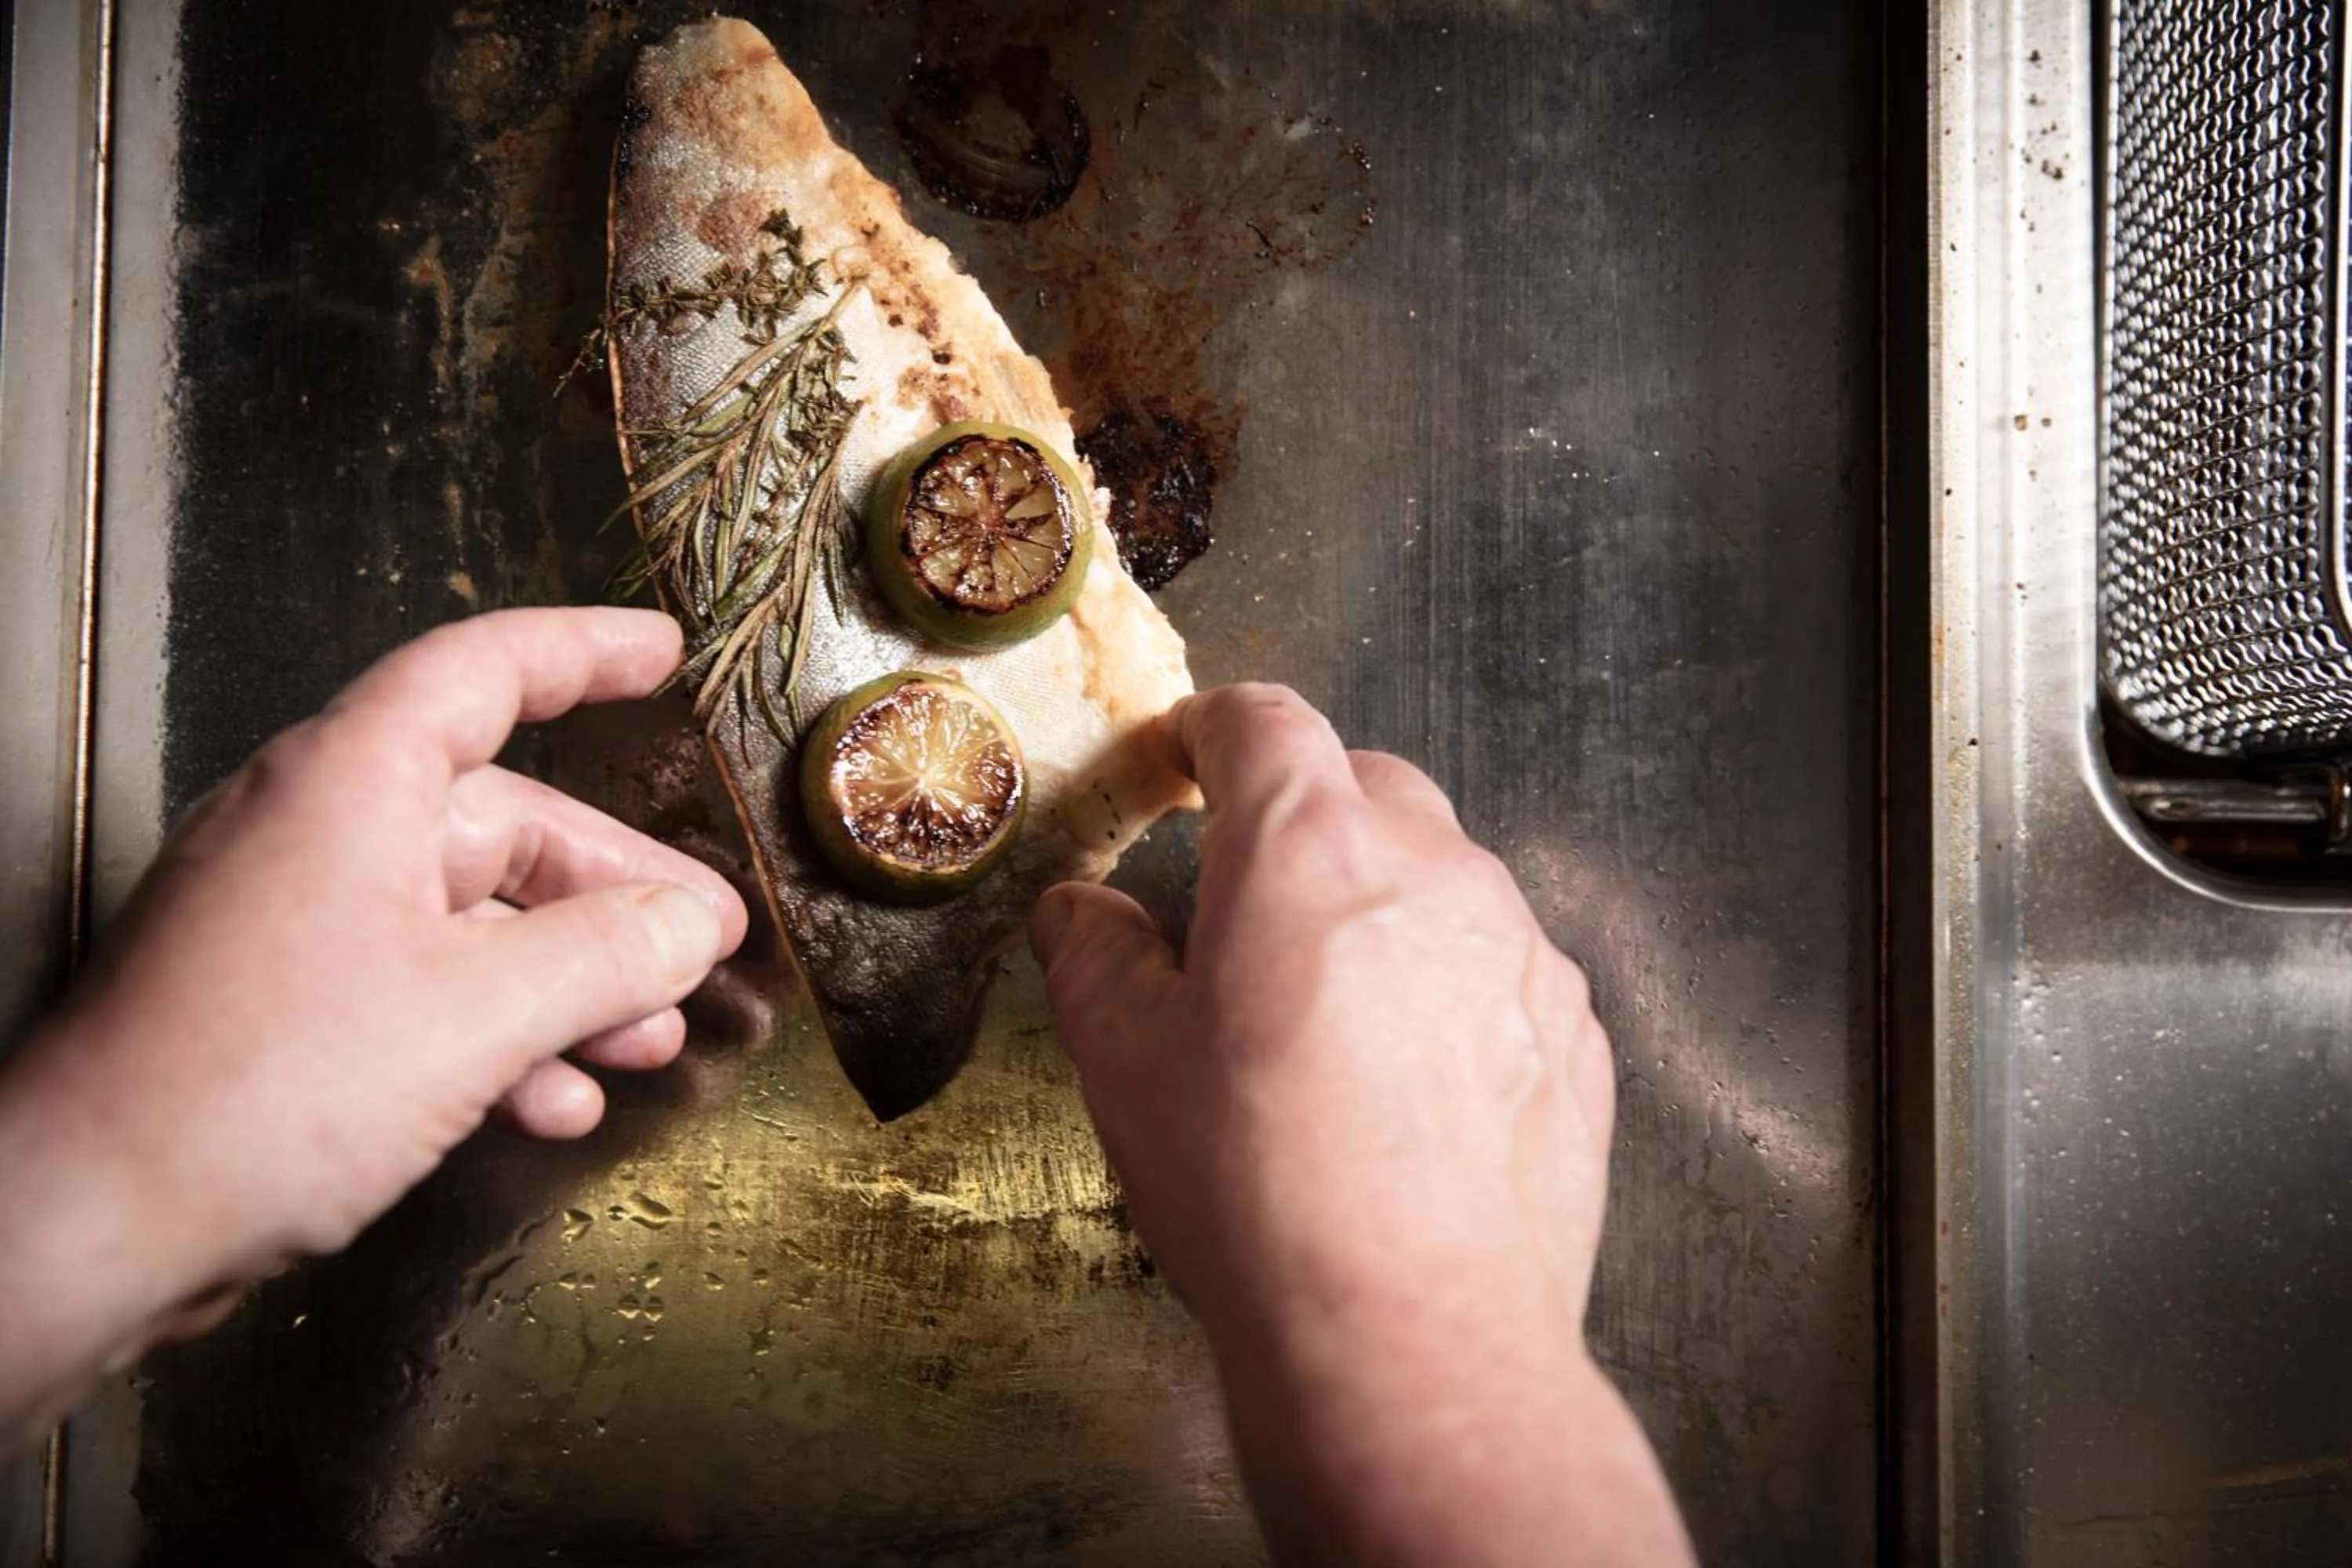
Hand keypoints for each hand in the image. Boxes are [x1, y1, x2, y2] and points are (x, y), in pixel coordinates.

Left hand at [0, 607, 745, 1454]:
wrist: (92, 1223)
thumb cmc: (262, 1089)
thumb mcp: (480, 1014)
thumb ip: (605, 957)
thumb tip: (687, 926)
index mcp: (352, 783)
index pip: (483, 673)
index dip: (581, 653)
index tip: (658, 652)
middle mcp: (318, 834)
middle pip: (500, 823)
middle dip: (613, 891)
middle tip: (703, 937)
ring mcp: (294, 926)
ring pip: (468, 923)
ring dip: (568, 983)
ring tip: (645, 1040)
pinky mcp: (279, 1014)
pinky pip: (418, 994)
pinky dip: (495, 1037)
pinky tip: (553, 1100)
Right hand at [1031, 684, 1690, 1566]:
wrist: (1412, 1336)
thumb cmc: (1260, 1191)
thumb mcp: (1126, 1062)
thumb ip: (1095, 956)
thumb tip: (1081, 913)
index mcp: (1309, 849)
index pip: (1262, 721)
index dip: (1209, 728)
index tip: (1180, 758)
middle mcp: (1435, 871)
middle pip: (1363, 782)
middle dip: (1301, 812)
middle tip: (1242, 894)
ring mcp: (1521, 950)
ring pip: (1443, 876)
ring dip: (1381, 905)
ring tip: (1323, 1014)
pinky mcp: (1574, 1034)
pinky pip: (1501, 967)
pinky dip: (1450, 987)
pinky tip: (1405, 1084)